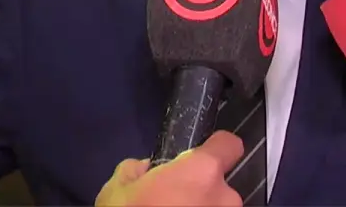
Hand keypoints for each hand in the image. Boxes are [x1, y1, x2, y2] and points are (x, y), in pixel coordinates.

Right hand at [95, 131, 243, 206]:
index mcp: (202, 172)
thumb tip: (147, 171)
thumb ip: (136, 171)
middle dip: (200, 194)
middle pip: (220, 187)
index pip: (229, 145)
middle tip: (171, 204)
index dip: (215, 148)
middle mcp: (224, 198)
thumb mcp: (116, 190)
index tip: (196, 159)